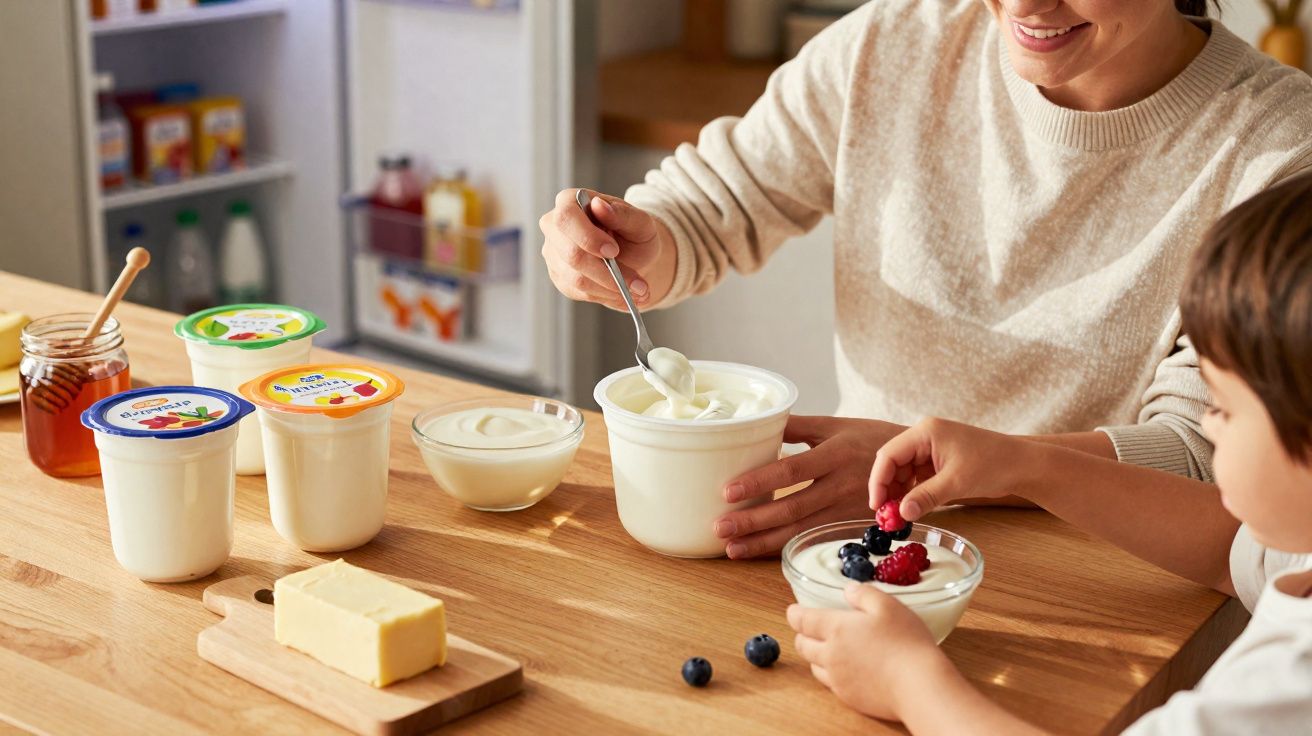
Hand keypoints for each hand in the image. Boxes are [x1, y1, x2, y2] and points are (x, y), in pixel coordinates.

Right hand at [538, 188, 675, 310]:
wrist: (633, 254)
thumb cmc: (634, 233)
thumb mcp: (639, 221)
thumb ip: (622, 213)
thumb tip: (599, 205)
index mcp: (570, 202)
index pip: (566, 217)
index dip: (588, 237)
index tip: (613, 251)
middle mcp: (554, 227)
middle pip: (571, 254)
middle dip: (607, 273)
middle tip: (637, 283)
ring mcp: (554, 254)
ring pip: (577, 279)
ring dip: (612, 288)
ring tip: (639, 290)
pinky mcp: (560, 277)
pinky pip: (580, 292)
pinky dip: (607, 296)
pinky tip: (624, 294)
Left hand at [715, 416, 905, 558]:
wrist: (918, 466)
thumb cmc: (872, 439)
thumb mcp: (837, 425)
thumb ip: (798, 426)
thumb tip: (760, 422)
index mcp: (834, 454)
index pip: (791, 471)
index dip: (759, 482)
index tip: (728, 491)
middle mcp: (840, 485)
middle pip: (791, 507)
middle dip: (752, 520)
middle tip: (719, 528)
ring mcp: (845, 510)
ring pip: (798, 530)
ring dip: (762, 541)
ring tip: (731, 547)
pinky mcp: (849, 527)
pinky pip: (811, 538)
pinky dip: (782, 546)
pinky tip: (759, 551)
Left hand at [788, 584, 946, 720]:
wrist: (918, 686)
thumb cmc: (906, 642)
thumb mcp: (888, 606)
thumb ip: (864, 594)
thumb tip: (848, 589)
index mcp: (836, 629)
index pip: (803, 620)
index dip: (795, 614)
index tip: (794, 610)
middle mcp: (831, 655)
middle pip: (803, 645)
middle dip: (802, 635)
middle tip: (809, 629)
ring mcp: (838, 679)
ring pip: (814, 666)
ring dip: (815, 656)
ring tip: (827, 649)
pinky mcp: (849, 697)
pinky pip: (831, 684)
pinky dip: (831, 674)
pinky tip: (846, 670)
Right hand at [869, 417, 1037, 521]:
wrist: (1023, 465)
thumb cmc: (994, 464)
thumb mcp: (956, 482)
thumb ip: (926, 497)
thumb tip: (901, 514)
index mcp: (925, 432)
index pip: (889, 455)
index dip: (879, 481)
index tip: (877, 506)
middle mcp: (925, 437)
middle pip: (893, 463)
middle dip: (887, 489)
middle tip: (886, 516)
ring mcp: (932, 449)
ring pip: (904, 472)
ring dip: (899, 494)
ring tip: (898, 516)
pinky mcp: (939, 461)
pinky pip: (917, 477)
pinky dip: (913, 493)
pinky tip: (911, 509)